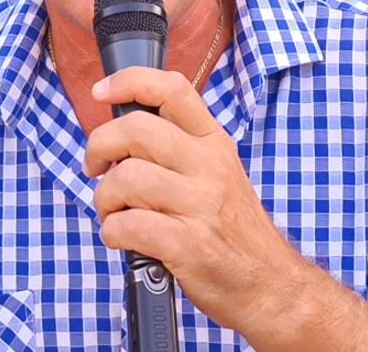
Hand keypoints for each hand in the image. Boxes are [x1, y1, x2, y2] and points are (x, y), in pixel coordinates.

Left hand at [84, 66, 306, 337]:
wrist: (271, 285)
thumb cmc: (234, 232)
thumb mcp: (220, 174)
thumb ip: (180, 149)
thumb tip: (124, 132)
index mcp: (214, 144)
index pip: (173, 89)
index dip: (129, 82)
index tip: (101, 93)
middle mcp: (209, 166)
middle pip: (136, 129)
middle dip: (99, 148)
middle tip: (96, 169)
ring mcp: (201, 205)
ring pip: (126, 177)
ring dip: (105, 198)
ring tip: (113, 213)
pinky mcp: (189, 245)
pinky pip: (128, 225)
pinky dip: (113, 233)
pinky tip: (124, 239)